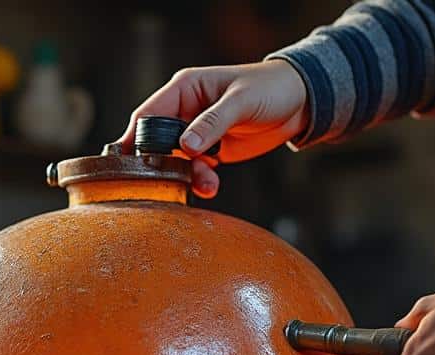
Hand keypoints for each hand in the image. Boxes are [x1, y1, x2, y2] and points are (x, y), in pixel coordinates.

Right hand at [118, 60, 309, 198]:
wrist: (300, 103)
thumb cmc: (270, 88)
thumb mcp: (241, 101)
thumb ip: (213, 123)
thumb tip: (185, 146)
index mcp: (184, 90)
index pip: (149, 115)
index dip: (137, 138)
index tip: (133, 163)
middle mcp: (185, 111)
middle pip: (156, 143)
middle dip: (161, 164)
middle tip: (166, 183)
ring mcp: (196, 132)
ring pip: (175, 161)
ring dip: (185, 177)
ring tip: (206, 185)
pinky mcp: (210, 151)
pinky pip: (194, 170)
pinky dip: (199, 181)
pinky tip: (211, 186)